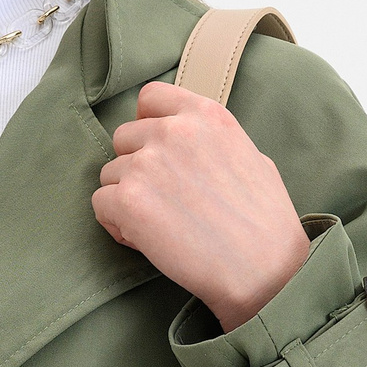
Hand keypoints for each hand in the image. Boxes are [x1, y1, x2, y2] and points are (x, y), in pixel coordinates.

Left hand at [93, 81, 310, 331]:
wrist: (263, 268)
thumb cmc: (266, 222)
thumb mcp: (251, 158)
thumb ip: (211, 143)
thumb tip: (190, 148)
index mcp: (206, 115)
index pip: (151, 97)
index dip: (147, 123)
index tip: (155, 148)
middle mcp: (172, 130)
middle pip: (124, 138)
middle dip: (136, 166)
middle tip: (162, 199)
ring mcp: (146, 163)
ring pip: (110, 174)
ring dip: (126, 198)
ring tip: (158, 225)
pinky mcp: (128, 199)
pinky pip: (101, 204)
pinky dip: (116, 224)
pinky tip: (146, 240)